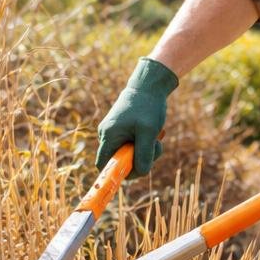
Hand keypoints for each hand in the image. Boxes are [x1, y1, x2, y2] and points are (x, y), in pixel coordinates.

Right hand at [95, 57, 177, 177]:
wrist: (149, 85)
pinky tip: (153, 134)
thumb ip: (144, 154)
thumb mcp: (149, 132)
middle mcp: (107, 135)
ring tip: (156, 137)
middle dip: (139, 160)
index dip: (116, 174)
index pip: (103, 165)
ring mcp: (114, 133)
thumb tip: (140, 173)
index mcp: (108, 136)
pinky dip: (144, 144)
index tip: (136, 172)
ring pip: (128, 154)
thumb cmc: (148, 106)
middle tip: (155, 148)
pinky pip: (132, 146)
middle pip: (119, 162)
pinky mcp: (122, 130)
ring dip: (145, 152)